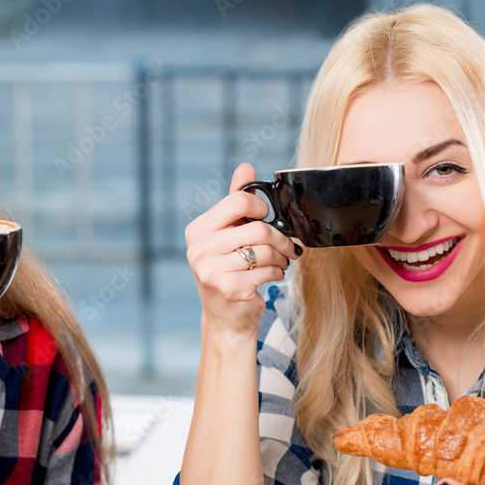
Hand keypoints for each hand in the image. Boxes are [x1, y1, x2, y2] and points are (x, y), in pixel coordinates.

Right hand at [184, 163, 299, 337]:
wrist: (226, 318)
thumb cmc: (230, 272)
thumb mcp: (229, 235)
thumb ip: (236, 203)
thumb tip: (245, 167)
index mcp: (197, 231)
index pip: (237, 202)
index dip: (260, 208)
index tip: (267, 218)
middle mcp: (199, 249)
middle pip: (257, 228)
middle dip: (280, 238)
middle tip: (287, 246)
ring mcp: (211, 270)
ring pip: (265, 250)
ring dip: (280, 257)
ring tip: (279, 262)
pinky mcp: (229, 288)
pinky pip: (267, 270)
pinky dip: (277, 273)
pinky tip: (272, 276)